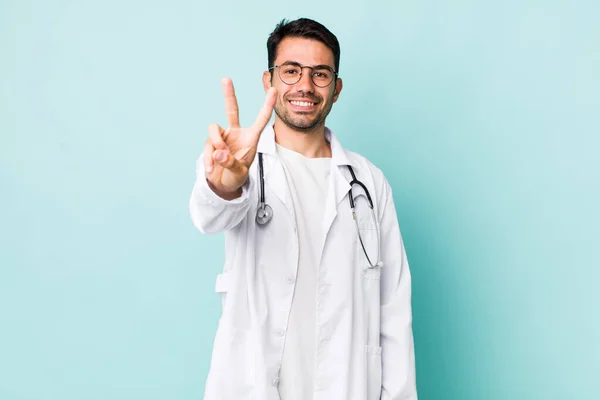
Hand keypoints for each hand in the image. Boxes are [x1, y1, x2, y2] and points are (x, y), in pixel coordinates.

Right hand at [204, 78, 276, 198]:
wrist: (223, 185)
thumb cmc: (237, 177)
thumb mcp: (239, 173)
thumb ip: (231, 163)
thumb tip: (219, 152)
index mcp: (251, 138)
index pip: (260, 119)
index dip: (267, 105)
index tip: (274, 89)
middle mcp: (236, 133)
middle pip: (232, 110)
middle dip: (229, 94)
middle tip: (226, 79)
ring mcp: (222, 137)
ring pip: (213, 129)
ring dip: (215, 144)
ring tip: (220, 159)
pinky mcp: (210, 143)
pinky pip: (207, 144)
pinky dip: (208, 158)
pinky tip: (212, 169)